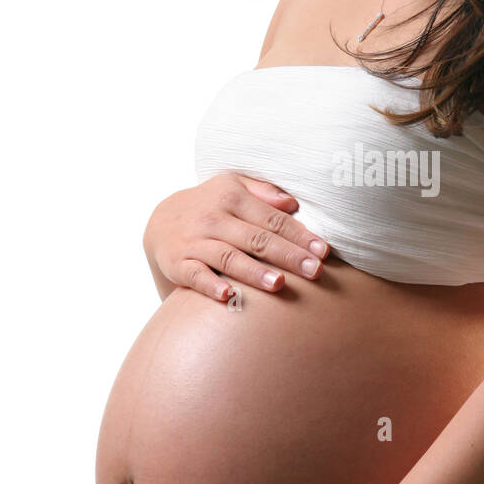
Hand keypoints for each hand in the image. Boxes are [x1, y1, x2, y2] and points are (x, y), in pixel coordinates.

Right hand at [143, 173, 328, 302]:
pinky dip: (210, 285)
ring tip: (279, 284)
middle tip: (314, 271)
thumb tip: (293, 203)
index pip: (273, 219)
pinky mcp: (178, 262)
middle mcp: (213, 218)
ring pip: (229, 257)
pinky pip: (195, 275)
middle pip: (257, 239)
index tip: (323, 251)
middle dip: (288, 255)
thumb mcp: (232, 187)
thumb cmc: (210, 206)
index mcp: (232, 197)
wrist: (159, 222)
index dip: (300, 235)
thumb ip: (263, 192)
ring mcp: (194, 241)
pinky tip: (228, 296)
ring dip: (254, 272)